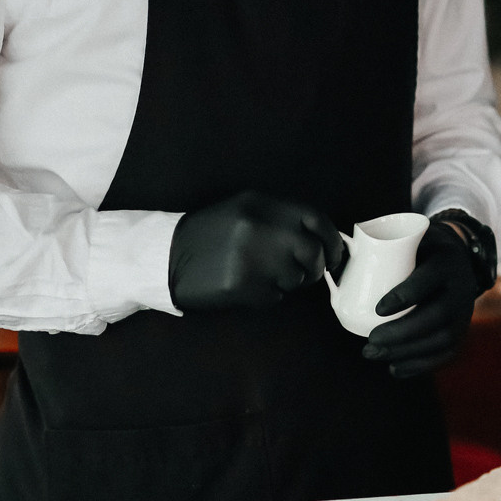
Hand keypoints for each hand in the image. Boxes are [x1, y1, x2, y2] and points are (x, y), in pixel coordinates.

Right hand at [168, 193, 338, 311]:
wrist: (165, 258)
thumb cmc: (208, 235)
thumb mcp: (242, 210)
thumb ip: (280, 218)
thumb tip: (322, 237)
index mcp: (261, 204)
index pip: (315, 219)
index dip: (332, 238)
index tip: (335, 252)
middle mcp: (260, 228)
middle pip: (313, 252)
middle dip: (317, 267)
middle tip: (309, 272)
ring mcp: (252, 258)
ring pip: (297, 277)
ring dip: (291, 282)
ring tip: (267, 276)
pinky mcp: (243, 287)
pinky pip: (275, 296)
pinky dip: (270, 295)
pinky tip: (249, 287)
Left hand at [363, 219, 486, 380]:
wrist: (457, 257)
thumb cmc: (420, 249)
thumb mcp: (406, 240)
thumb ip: (375, 250)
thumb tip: (332, 266)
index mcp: (446, 260)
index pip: (429, 279)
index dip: (405, 296)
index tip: (377, 309)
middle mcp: (461, 287)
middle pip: (436, 315)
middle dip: (401, 333)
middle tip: (370, 340)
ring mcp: (465, 311)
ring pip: (443, 338)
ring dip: (406, 352)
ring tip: (374, 353)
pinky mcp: (463, 330)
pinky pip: (447, 353)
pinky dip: (420, 365)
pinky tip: (394, 368)